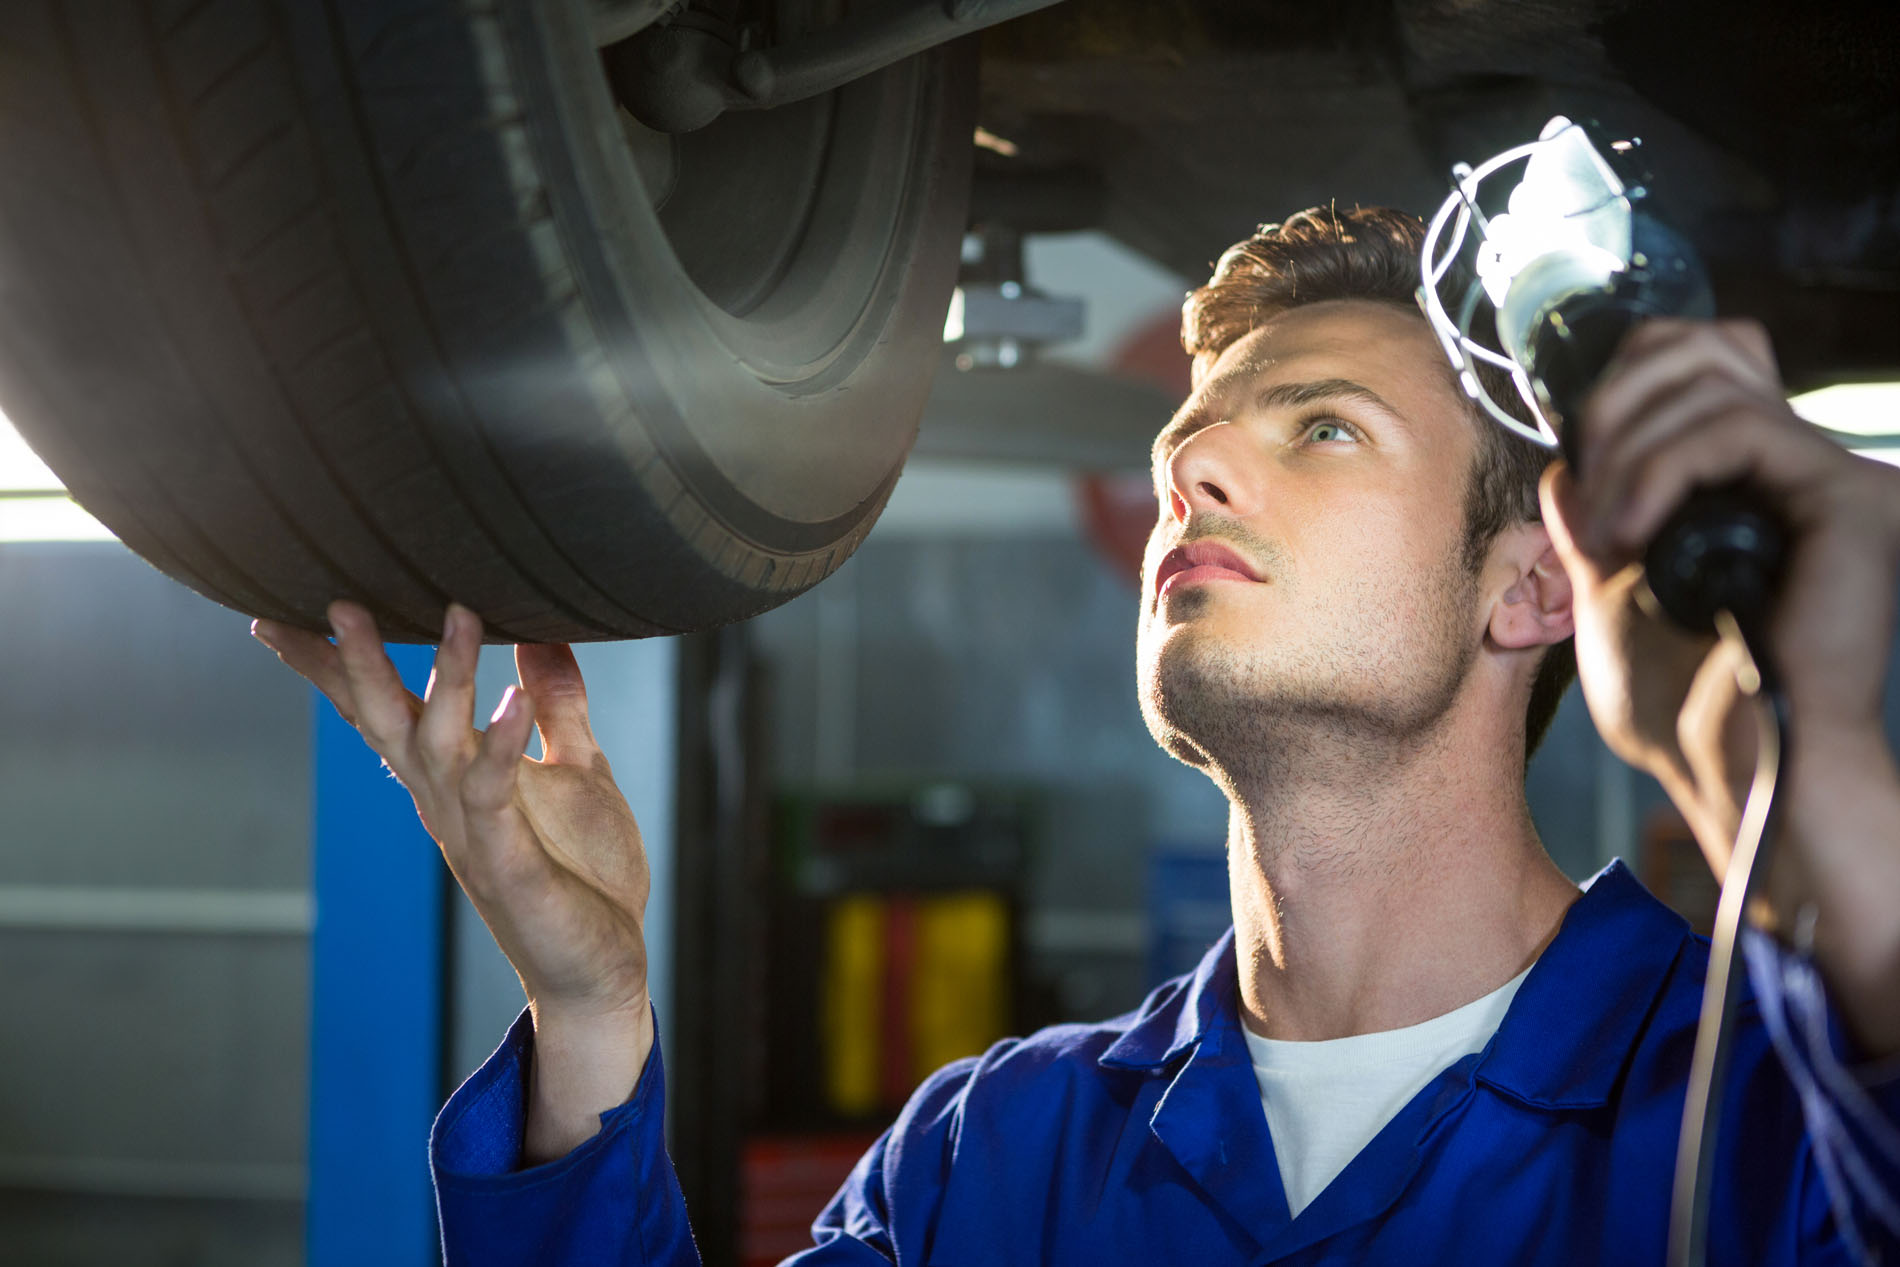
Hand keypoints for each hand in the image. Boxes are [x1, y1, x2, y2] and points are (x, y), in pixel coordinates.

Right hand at [253, 601, 654, 1159]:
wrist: (598, 969)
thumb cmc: (582, 874)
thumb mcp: (578, 771)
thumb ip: (558, 706)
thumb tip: (544, 636)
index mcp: (450, 779)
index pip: (381, 712)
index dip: (332, 667)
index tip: (279, 614)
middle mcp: (444, 803)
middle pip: (387, 722)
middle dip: (360, 662)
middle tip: (337, 598)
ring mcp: (470, 833)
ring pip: (438, 746)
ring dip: (445, 679)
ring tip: (457, 613)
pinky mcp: (508, 863)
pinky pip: (494, 794)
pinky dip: (500, 743)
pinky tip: (511, 698)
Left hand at [1540, 317, 1899, 1050]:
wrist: (1735, 768)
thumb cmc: (1680, 708)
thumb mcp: (1607, 596)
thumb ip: (1592, 523)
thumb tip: (1564, 466)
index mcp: (1749, 483)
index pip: (1692, 362)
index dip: (1617, 388)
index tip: (1575, 468)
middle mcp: (1798, 466)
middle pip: (1698, 347)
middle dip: (1612, 408)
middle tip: (1588, 503)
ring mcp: (1830, 477)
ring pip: (1708, 383)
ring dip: (1624, 452)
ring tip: (1603, 539)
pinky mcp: (1846, 497)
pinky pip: (1734, 432)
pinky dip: (1656, 472)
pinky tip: (1627, 536)